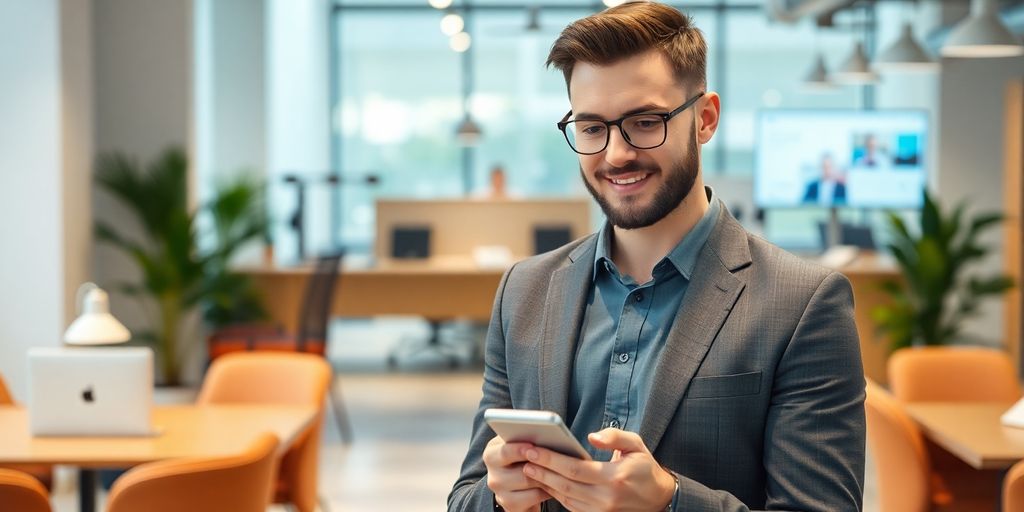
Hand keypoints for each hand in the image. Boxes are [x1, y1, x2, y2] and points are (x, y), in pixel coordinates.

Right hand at [483, 435, 552, 511]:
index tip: (532, 446)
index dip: (519, 449)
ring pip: (528, 483)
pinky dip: (545, 491)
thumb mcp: (519, 446)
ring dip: (545, 476)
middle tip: (554, 459)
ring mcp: (500, 493)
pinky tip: (553, 485)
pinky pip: (533, 497)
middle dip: (538, 464)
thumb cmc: (522, 459)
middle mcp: (493, 475)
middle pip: (519, 470)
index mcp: (491, 454)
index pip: (504, 451)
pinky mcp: (509, 505)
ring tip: (558, 469)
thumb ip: (524, 438)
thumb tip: (542, 433)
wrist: (519, 486)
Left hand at [521, 428, 675, 511]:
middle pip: (565, 484)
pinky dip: (556, 495)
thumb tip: (592, 436)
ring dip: (545, 484)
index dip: (551, 459)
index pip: (575, 468)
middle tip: (524, 458)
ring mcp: (601, 510)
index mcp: (614, 477)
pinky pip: (572, 506)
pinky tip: (545, 483)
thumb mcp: (636, 445)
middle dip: (542, 471)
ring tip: (529, 469)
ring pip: (565, 498)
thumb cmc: (645, 468)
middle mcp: (606, 498)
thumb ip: (614, 436)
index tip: (533, 449)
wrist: (659, 499)